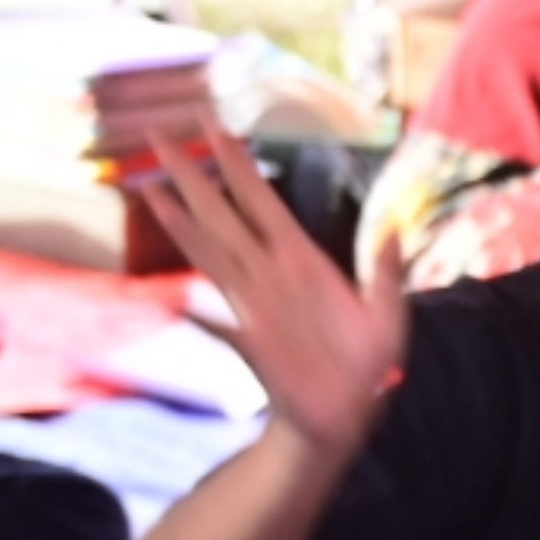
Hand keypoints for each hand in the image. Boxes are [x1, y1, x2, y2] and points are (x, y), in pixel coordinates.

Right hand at [137, 119, 406, 449]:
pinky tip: (175, 302)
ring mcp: (254, 304)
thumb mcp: (388, 314)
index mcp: (302, 259)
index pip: (261, 200)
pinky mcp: (250, 340)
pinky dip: (197, 313)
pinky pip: (218, 321)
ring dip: (179, 219)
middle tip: (158, 134)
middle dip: (191, 174)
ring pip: (209, 251)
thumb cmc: (368, 365)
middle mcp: (270, 273)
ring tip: (148, 185)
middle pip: (221, 213)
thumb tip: (391, 227)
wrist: (350, 414)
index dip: (237, 164)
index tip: (213, 125)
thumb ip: (388, 271)